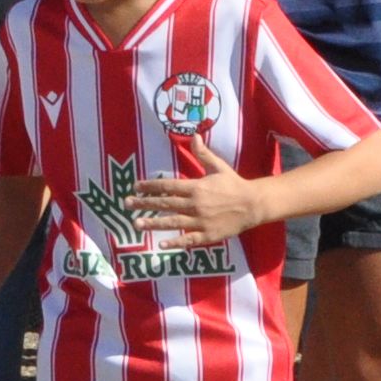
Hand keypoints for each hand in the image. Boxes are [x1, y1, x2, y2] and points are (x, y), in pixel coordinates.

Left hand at [129, 168, 275, 242]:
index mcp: (196, 187)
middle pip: (165, 204)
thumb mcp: (218, 167)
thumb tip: (194, 136)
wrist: (254, 205)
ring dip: (154, 223)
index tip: (135, 187)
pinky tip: (161, 245)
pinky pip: (189, 239)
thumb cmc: (233, 184)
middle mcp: (196, 204)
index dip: (150, 186)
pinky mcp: (209, 234)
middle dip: (145, 203)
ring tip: (136, 223)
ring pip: (173, 222)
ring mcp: (202, 221)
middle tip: (126, 204)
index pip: (167, 186)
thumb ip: (203, 154)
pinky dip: (175, 243)